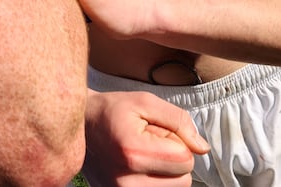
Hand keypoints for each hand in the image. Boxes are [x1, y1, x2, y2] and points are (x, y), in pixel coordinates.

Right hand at [82, 89, 207, 186]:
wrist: (79, 127)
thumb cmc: (111, 110)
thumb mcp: (145, 102)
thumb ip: (178, 120)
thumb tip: (202, 148)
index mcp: (133, 152)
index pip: (185, 159)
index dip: (179, 141)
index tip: (159, 131)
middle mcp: (126, 181)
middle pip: (183, 181)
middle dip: (175, 160)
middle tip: (151, 143)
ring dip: (166, 174)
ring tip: (144, 156)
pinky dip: (156, 182)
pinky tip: (141, 169)